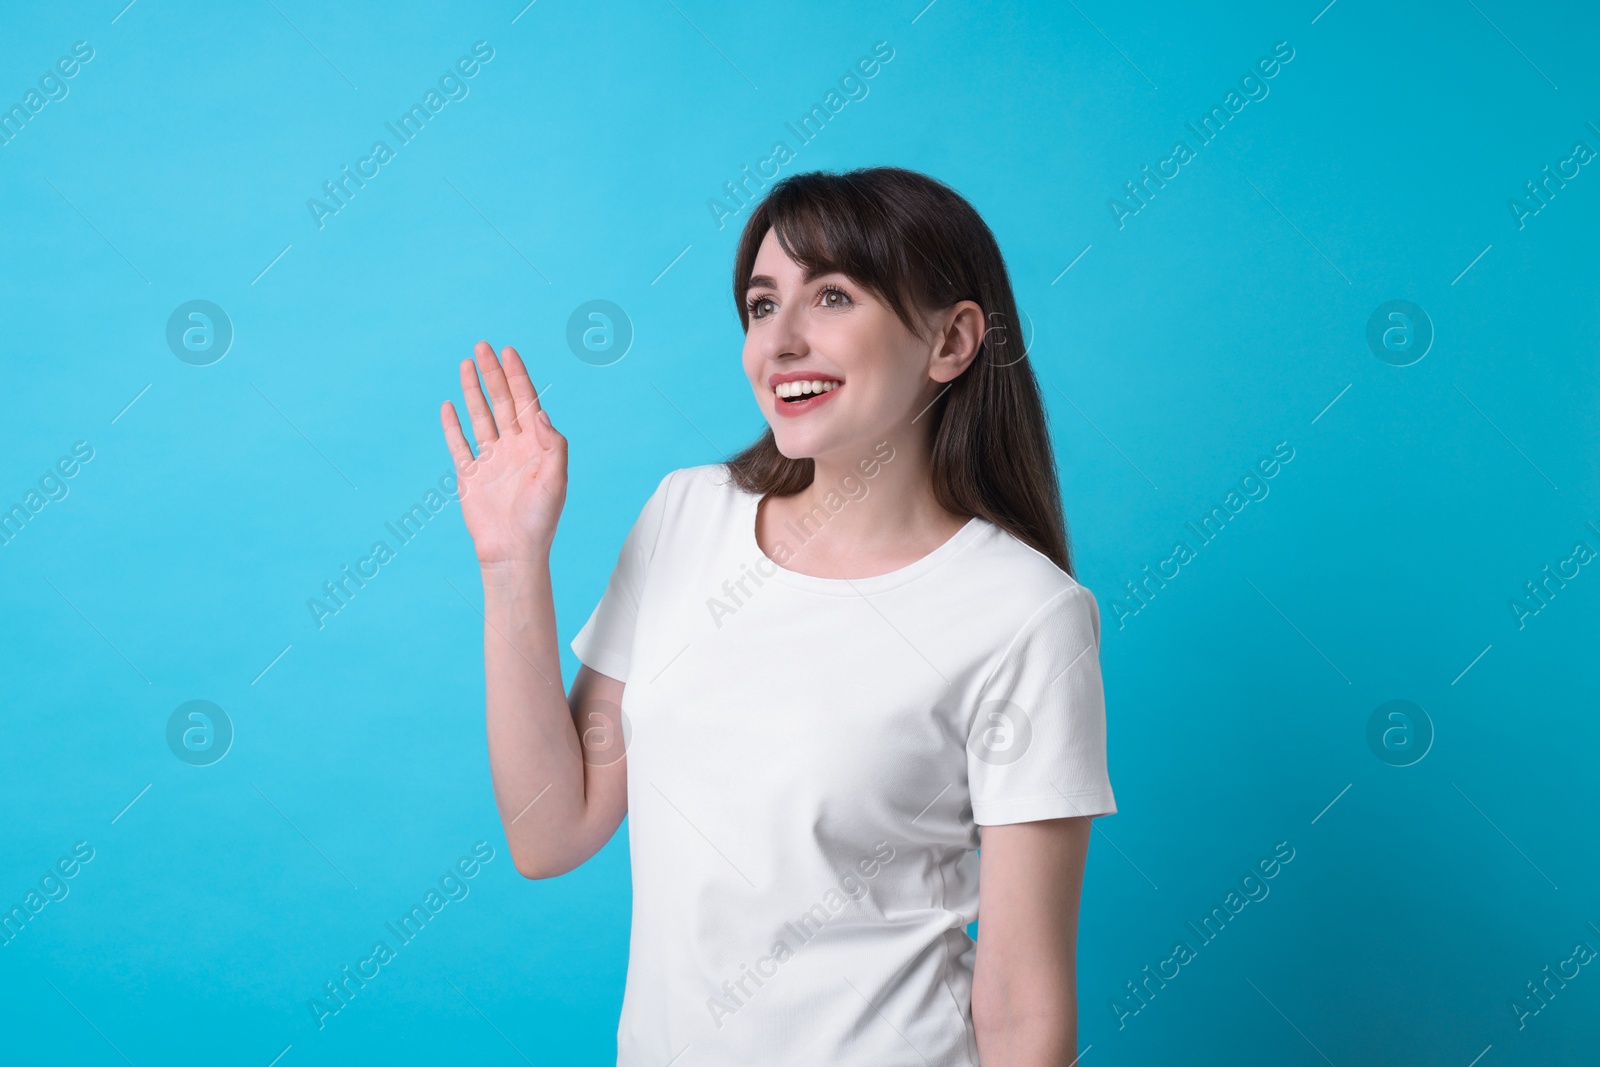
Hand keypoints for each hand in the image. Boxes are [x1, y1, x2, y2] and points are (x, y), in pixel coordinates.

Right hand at [441, 341, 566, 566]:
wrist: (513, 552)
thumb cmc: (540, 520)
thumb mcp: (556, 480)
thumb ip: (553, 445)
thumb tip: (540, 412)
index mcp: (535, 446)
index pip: (525, 402)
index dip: (517, 376)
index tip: (508, 352)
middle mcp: (513, 448)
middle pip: (501, 402)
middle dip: (492, 374)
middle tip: (482, 346)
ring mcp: (490, 461)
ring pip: (480, 416)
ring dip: (473, 390)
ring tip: (466, 363)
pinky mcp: (470, 476)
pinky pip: (459, 444)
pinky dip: (453, 425)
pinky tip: (449, 405)